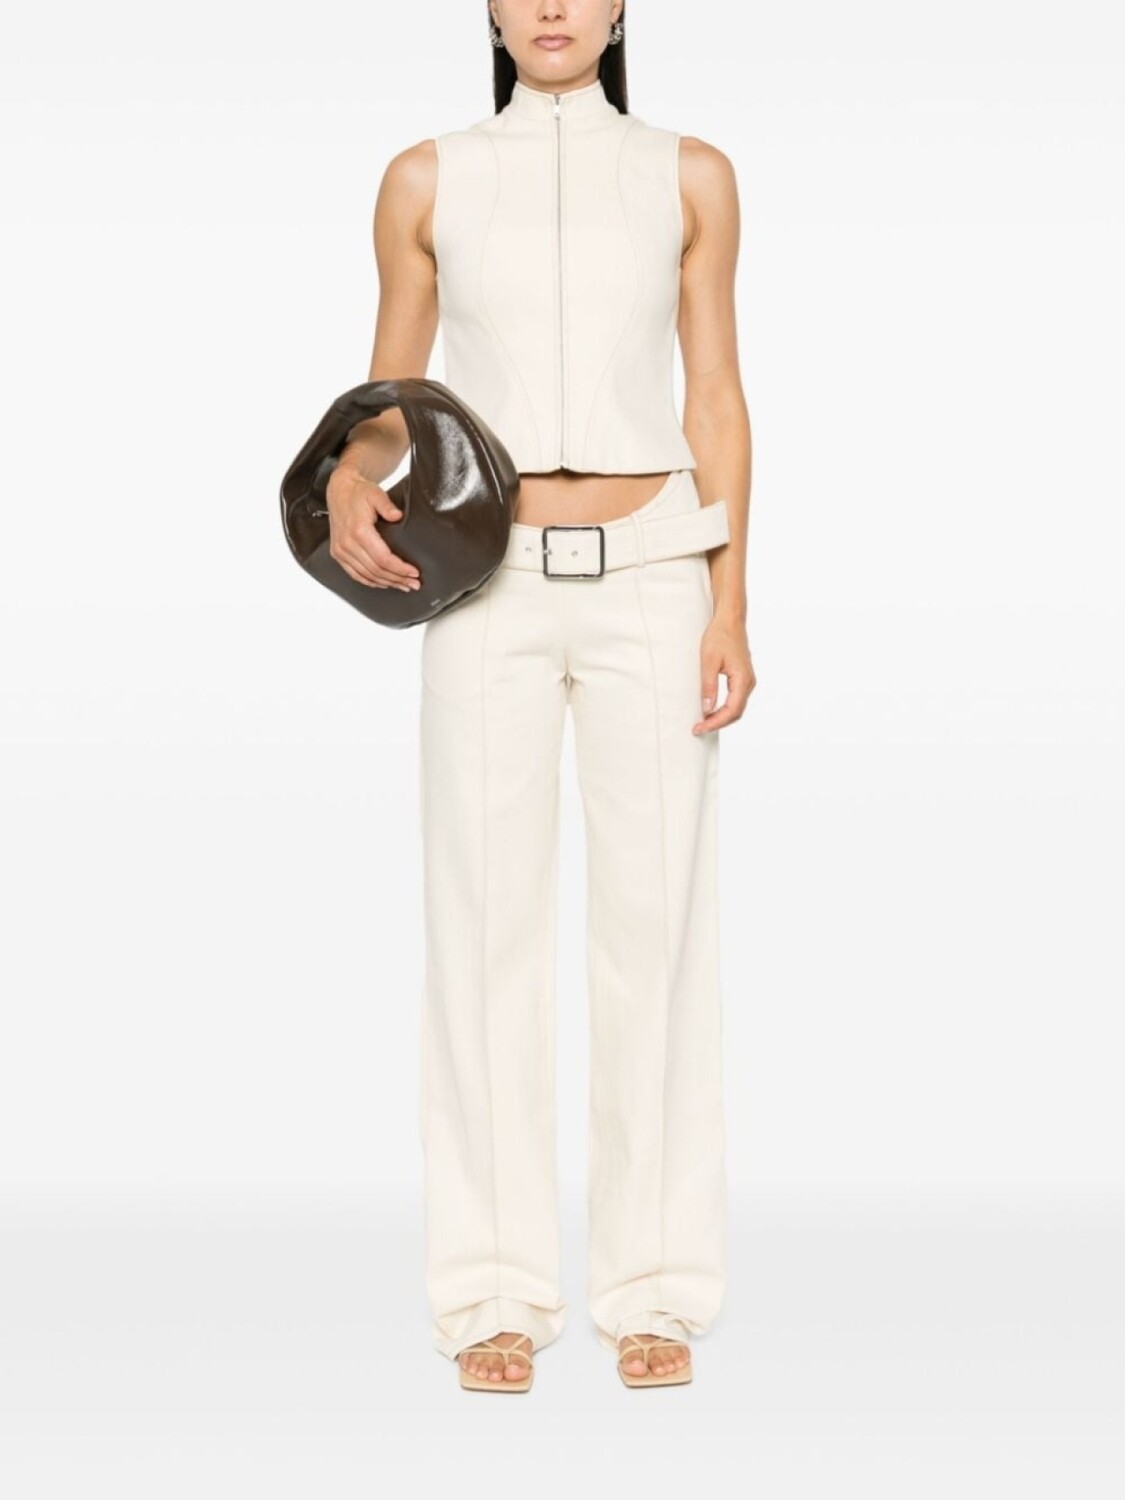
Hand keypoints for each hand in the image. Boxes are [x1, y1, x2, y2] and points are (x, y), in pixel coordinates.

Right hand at [325, 463, 420, 591]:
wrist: (339, 491)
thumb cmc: (358, 493)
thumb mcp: (375, 493)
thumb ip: (387, 505)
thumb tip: (398, 515)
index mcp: (358, 531)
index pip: (383, 559)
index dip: (400, 569)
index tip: (414, 572)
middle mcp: (347, 543)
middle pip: (377, 570)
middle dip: (398, 579)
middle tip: (414, 583)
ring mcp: (341, 550)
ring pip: (367, 575)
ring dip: (387, 583)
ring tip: (403, 585)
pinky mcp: (338, 554)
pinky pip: (355, 574)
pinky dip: (370, 582)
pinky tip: (383, 583)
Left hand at [693, 614, 754, 733]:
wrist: (730, 620)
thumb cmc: (720, 636)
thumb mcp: (708, 661)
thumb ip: (708, 686)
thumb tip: (707, 708)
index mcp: (742, 679)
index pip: (732, 710)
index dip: (715, 722)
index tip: (699, 728)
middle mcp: (748, 682)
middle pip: (736, 712)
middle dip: (717, 723)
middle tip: (698, 728)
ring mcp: (747, 680)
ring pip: (736, 708)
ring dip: (721, 717)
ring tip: (703, 722)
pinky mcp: (742, 678)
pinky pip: (735, 699)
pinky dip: (724, 709)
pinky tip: (711, 710)